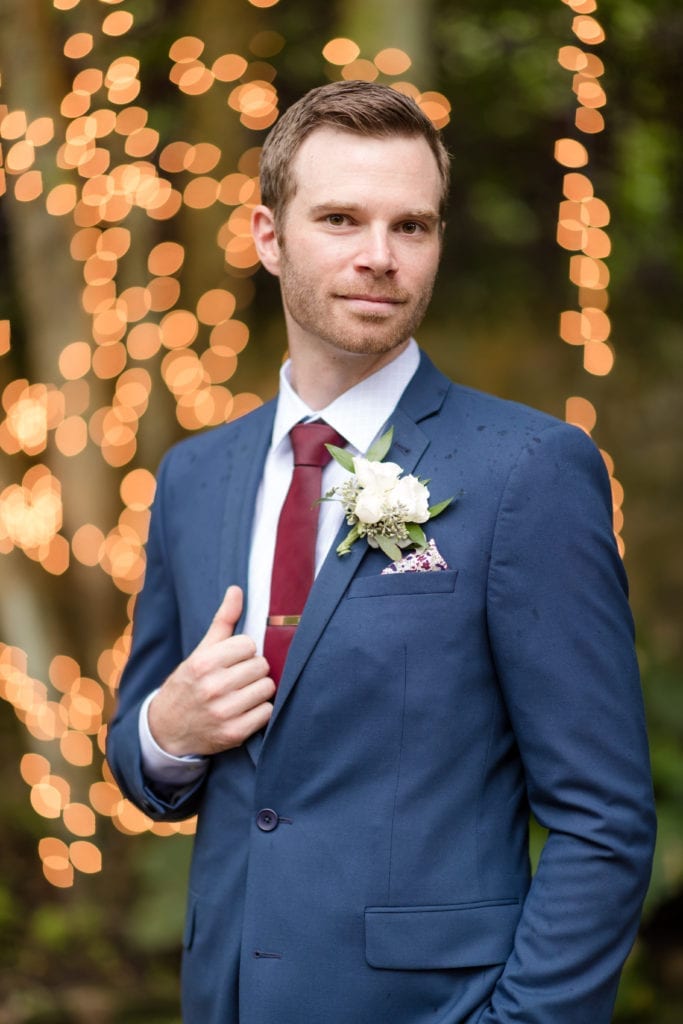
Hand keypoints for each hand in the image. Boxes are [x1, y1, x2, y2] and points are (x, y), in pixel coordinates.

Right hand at [148, 585, 274, 755]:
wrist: (167, 729)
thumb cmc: (189, 683)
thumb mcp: (200, 652)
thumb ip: (222, 621)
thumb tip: (237, 590)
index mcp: (204, 663)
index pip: (249, 644)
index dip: (244, 652)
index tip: (233, 660)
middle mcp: (213, 687)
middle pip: (261, 666)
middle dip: (253, 670)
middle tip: (238, 678)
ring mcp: (224, 712)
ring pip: (267, 688)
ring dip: (259, 690)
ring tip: (242, 693)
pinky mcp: (234, 733)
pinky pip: (267, 712)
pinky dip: (261, 711)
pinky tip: (245, 710)